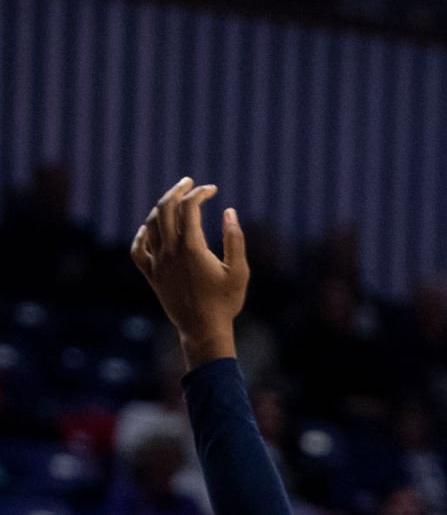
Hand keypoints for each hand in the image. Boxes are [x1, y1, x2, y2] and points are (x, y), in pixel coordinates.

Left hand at [130, 177, 248, 366]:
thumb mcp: (240, 271)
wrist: (203, 330)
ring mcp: (157, 263)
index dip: (200, 193)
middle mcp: (170, 251)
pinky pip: (138, 249)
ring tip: (174, 202)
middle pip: (165, 209)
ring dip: (162, 208)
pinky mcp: (151, 275)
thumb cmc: (226, 302)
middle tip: (189, 183)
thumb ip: (235, 239)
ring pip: (151, 225)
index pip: (189, 207)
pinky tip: (148, 228)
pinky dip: (142, 234)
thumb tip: (229, 211)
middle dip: (177, 191)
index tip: (212, 190)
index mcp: (191, 248)